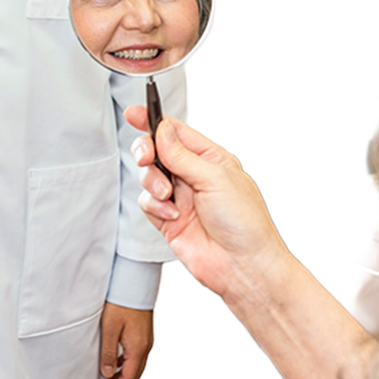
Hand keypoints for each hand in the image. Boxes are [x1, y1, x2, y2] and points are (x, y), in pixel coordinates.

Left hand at [99, 304, 153, 378]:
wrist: (135, 283)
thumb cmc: (121, 303)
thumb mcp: (109, 329)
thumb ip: (109, 353)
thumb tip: (108, 374)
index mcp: (138, 347)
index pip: (130, 376)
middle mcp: (146, 345)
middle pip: (136, 373)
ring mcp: (147, 339)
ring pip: (138, 364)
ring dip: (125, 374)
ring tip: (110, 377)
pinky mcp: (145, 333)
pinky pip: (138, 354)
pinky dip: (128, 363)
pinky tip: (118, 360)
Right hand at [124, 108, 289, 301]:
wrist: (242, 266)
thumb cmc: (245, 222)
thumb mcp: (215, 178)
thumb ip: (182, 155)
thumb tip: (162, 129)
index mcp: (210, 160)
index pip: (177, 133)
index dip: (155, 121)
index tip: (134, 112)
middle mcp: (194, 177)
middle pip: (157, 152)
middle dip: (147, 152)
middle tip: (146, 157)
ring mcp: (180, 198)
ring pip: (148, 177)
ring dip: (152, 182)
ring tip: (167, 195)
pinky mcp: (168, 220)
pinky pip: (147, 203)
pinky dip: (155, 207)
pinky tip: (172, 215)